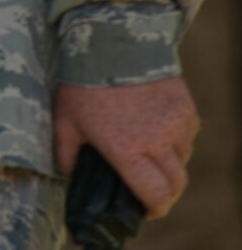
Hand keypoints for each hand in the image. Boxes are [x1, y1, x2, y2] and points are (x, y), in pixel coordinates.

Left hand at [54, 77, 197, 218]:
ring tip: (146, 151)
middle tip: (148, 188)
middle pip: (176, 184)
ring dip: (169, 162)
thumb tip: (68, 175)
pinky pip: (188, 135)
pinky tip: (154, 127)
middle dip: (164, 192)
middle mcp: (157, 141)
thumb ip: (65, 154)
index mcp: (127, 149)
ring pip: (183, 159)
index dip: (153, 209)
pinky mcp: (186, 108)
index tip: (144, 209)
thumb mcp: (64, 120)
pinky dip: (176, 139)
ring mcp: (175, 124)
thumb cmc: (82, 83)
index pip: (155, 195)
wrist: (110, 42)